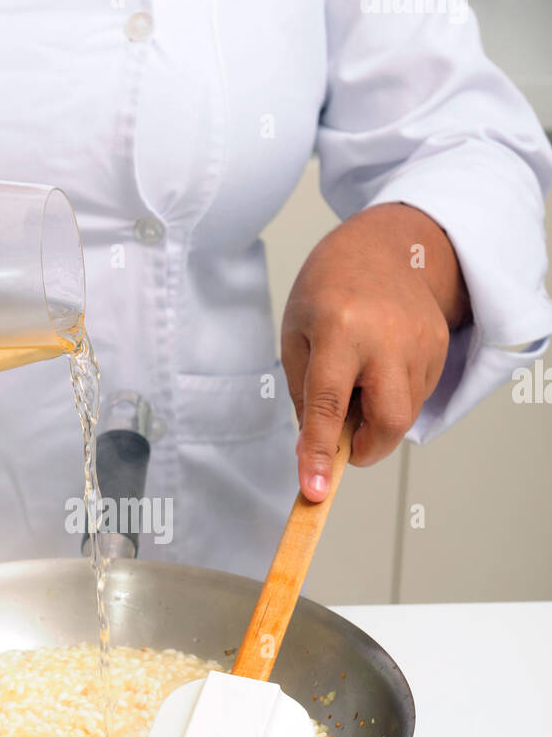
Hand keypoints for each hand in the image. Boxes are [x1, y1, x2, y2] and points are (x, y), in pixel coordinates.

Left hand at [281, 203, 469, 501]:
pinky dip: (394, 397)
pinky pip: (417, 396)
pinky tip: (380, 366)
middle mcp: (386, 337)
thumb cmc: (328, 290)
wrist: (382, 246)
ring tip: (359, 376)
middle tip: (345, 441)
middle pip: (389, 420)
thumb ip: (304, 397)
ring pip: (404, 413)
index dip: (320, 453)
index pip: (328, 405)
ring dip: (377, 415)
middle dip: (367, 448)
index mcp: (340, 329)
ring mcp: (420, 341)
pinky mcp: (440, 346)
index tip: (316, 490)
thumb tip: (315, 453)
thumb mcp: (296, 336)